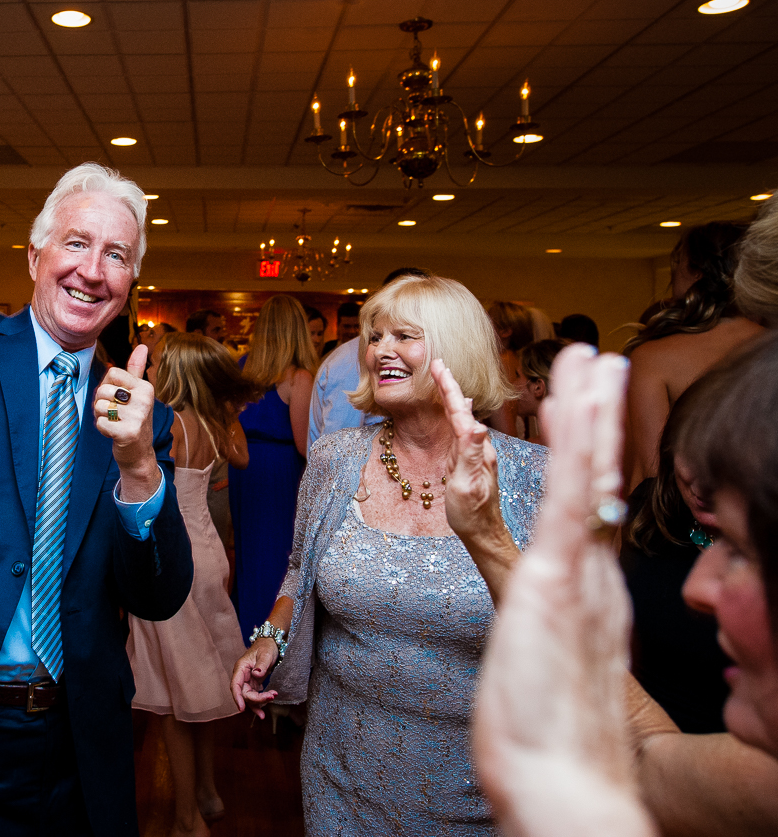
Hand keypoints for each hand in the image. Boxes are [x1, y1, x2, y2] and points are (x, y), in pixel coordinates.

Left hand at [94, 345, 158, 497]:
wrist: (138, 453)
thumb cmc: (132, 419)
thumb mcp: (137, 393)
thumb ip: (136, 369)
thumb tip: (143, 346)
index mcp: (146, 387)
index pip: (112, 372)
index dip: (107, 386)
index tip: (117, 399)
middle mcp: (145, 400)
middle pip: (103, 389)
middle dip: (101, 403)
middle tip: (115, 414)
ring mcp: (138, 417)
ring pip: (99, 406)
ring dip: (101, 417)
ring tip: (114, 423)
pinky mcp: (129, 433)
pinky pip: (100, 423)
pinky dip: (102, 429)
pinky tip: (114, 434)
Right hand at [231, 639, 280, 718]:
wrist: (270, 644)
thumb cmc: (266, 647)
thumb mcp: (266, 654)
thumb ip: (261, 665)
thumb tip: (256, 674)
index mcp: (241, 668)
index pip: (235, 685)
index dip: (237, 697)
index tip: (241, 708)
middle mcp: (242, 676)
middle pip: (244, 693)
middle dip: (256, 699)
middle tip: (272, 697)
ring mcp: (247, 681)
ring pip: (249, 697)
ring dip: (258, 703)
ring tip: (271, 702)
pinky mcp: (253, 684)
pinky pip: (254, 696)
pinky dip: (259, 703)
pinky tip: (264, 709)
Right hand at [432, 357, 503, 542]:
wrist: (484, 534)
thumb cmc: (472, 514)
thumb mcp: (466, 485)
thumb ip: (469, 454)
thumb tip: (474, 423)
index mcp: (476, 449)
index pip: (460, 411)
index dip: (448, 388)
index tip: (438, 366)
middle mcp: (480, 447)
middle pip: (463, 409)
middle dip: (450, 386)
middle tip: (437, 365)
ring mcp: (478, 454)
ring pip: (465, 417)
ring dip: (453, 396)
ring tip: (444, 380)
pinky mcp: (473, 461)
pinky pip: (463, 429)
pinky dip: (457, 413)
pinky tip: (460, 410)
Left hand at [471, 346, 651, 836]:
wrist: (561, 783)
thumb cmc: (545, 744)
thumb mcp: (542, 679)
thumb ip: (544, 650)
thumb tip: (537, 651)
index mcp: (584, 599)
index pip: (587, 514)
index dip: (590, 466)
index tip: (589, 423)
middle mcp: (592, 580)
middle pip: (598, 483)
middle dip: (598, 422)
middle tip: (603, 368)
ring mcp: (580, 576)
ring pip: (588, 477)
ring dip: (588, 413)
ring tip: (593, 358)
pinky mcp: (560, 580)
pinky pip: (567, 497)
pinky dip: (572, 448)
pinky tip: (572, 403)